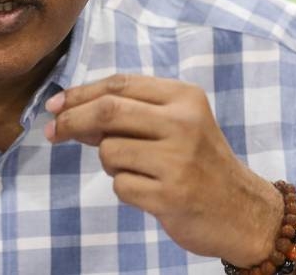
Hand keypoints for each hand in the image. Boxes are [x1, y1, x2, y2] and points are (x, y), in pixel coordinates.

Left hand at [44, 74, 282, 266]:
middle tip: (52, 131)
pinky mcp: (170, 195)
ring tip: (139, 170)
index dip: (80, 93)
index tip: (55, 104)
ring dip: (110, 162)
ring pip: (109, 151)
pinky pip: (120, 185)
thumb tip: (68, 110)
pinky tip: (150, 191)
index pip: (120, 84)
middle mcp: (184, 123)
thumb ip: (130, 113)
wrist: (243, 210)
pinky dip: (125, 188)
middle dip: (72, 120)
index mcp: (184, 97)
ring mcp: (178, 160)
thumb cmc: (199, 162)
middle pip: (107, 111)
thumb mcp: (176, 124)